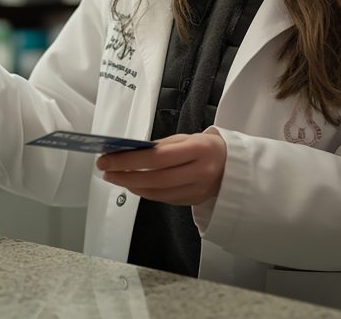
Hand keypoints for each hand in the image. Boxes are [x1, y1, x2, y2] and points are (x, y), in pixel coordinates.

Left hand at [95, 132, 226, 205]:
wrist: (234, 165)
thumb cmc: (207, 147)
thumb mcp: (187, 138)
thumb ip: (161, 146)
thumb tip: (131, 152)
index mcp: (199, 150)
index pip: (157, 157)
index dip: (130, 160)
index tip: (108, 158)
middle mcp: (200, 172)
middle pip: (155, 178)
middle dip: (125, 175)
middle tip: (106, 170)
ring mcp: (198, 190)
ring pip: (158, 192)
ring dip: (133, 186)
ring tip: (115, 177)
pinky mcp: (194, 201)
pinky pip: (164, 199)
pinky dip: (146, 192)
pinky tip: (134, 185)